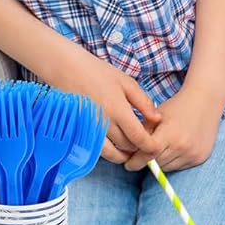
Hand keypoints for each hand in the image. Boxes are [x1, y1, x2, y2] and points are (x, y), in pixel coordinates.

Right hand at [45, 48, 158, 165]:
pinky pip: (94, 149)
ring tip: (129, 149)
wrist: (67, 70)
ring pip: (109, 153)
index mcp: (118, 110)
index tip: (155, 148)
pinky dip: (106, 151)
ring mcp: (89, 129)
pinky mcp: (78, 131)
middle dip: (137, 149)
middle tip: (143, 144)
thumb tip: (157, 119)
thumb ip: (144, 102)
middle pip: (125, 146)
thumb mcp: (127, 83)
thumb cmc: (99, 73)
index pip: (138, 137)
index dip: (149, 146)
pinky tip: (113, 144)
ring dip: (121, 154)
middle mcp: (103, 123)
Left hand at [123, 83, 222, 172]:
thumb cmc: (177, 106)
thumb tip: (130, 154)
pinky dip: (175, 161)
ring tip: (164, 147)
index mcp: (169, 133)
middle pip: (156, 164)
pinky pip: (180, 167)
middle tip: (145, 153)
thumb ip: (142, 134)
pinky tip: (178, 147)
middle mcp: (182, 145)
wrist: (206, 100)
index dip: (134, 162)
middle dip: (148, 160)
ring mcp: (193, 153)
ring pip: (168, 167)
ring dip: (162, 161)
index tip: (128, 164)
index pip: (146, 156)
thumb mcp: (156, 116)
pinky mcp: (201, 157)